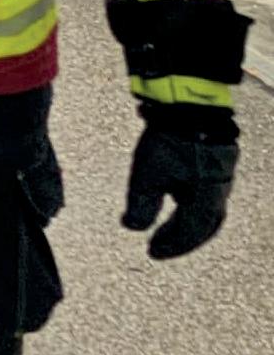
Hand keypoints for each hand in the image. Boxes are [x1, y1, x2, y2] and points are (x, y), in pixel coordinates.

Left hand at [121, 113, 237, 259]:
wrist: (189, 101)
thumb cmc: (170, 138)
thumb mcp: (148, 173)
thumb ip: (141, 204)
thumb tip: (133, 227)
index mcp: (208, 196)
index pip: (192, 231)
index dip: (173, 245)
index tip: (152, 253)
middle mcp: (220, 188)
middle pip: (205, 224)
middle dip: (181, 238)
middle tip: (159, 246)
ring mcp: (221, 173)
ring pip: (206, 207)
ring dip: (185, 221)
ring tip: (162, 226)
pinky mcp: (216, 159)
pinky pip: (205, 191)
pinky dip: (189, 202)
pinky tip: (172, 196)